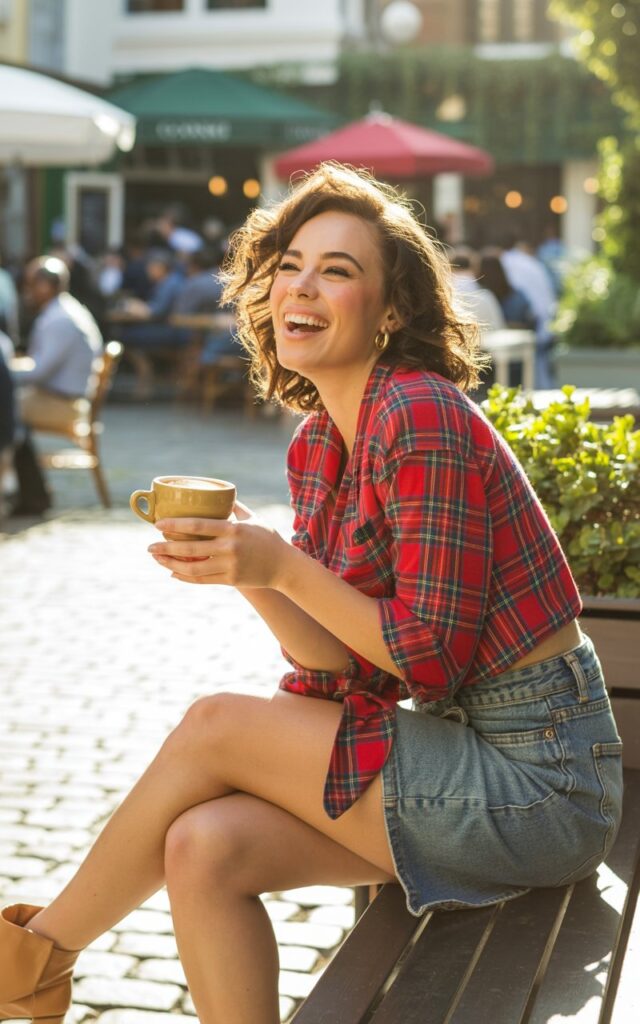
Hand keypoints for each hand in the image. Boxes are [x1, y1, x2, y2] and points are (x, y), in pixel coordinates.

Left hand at [147, 500, 287, 588]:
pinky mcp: (231, 580)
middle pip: (191, 548)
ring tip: (157, 559)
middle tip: (149, 546)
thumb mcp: (254, 519)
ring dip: (171, 563)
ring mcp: (230, 565)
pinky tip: (173, 572)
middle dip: (166, 547)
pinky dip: (185, 576)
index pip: (198, 525)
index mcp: (233, 529)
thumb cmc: (268, 539)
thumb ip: (236, 508)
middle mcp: (230, 547)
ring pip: (193, 567)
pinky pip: (202, 579)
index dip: (176, 525)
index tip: (158, 525)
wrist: (284, 567)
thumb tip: (222, 495)